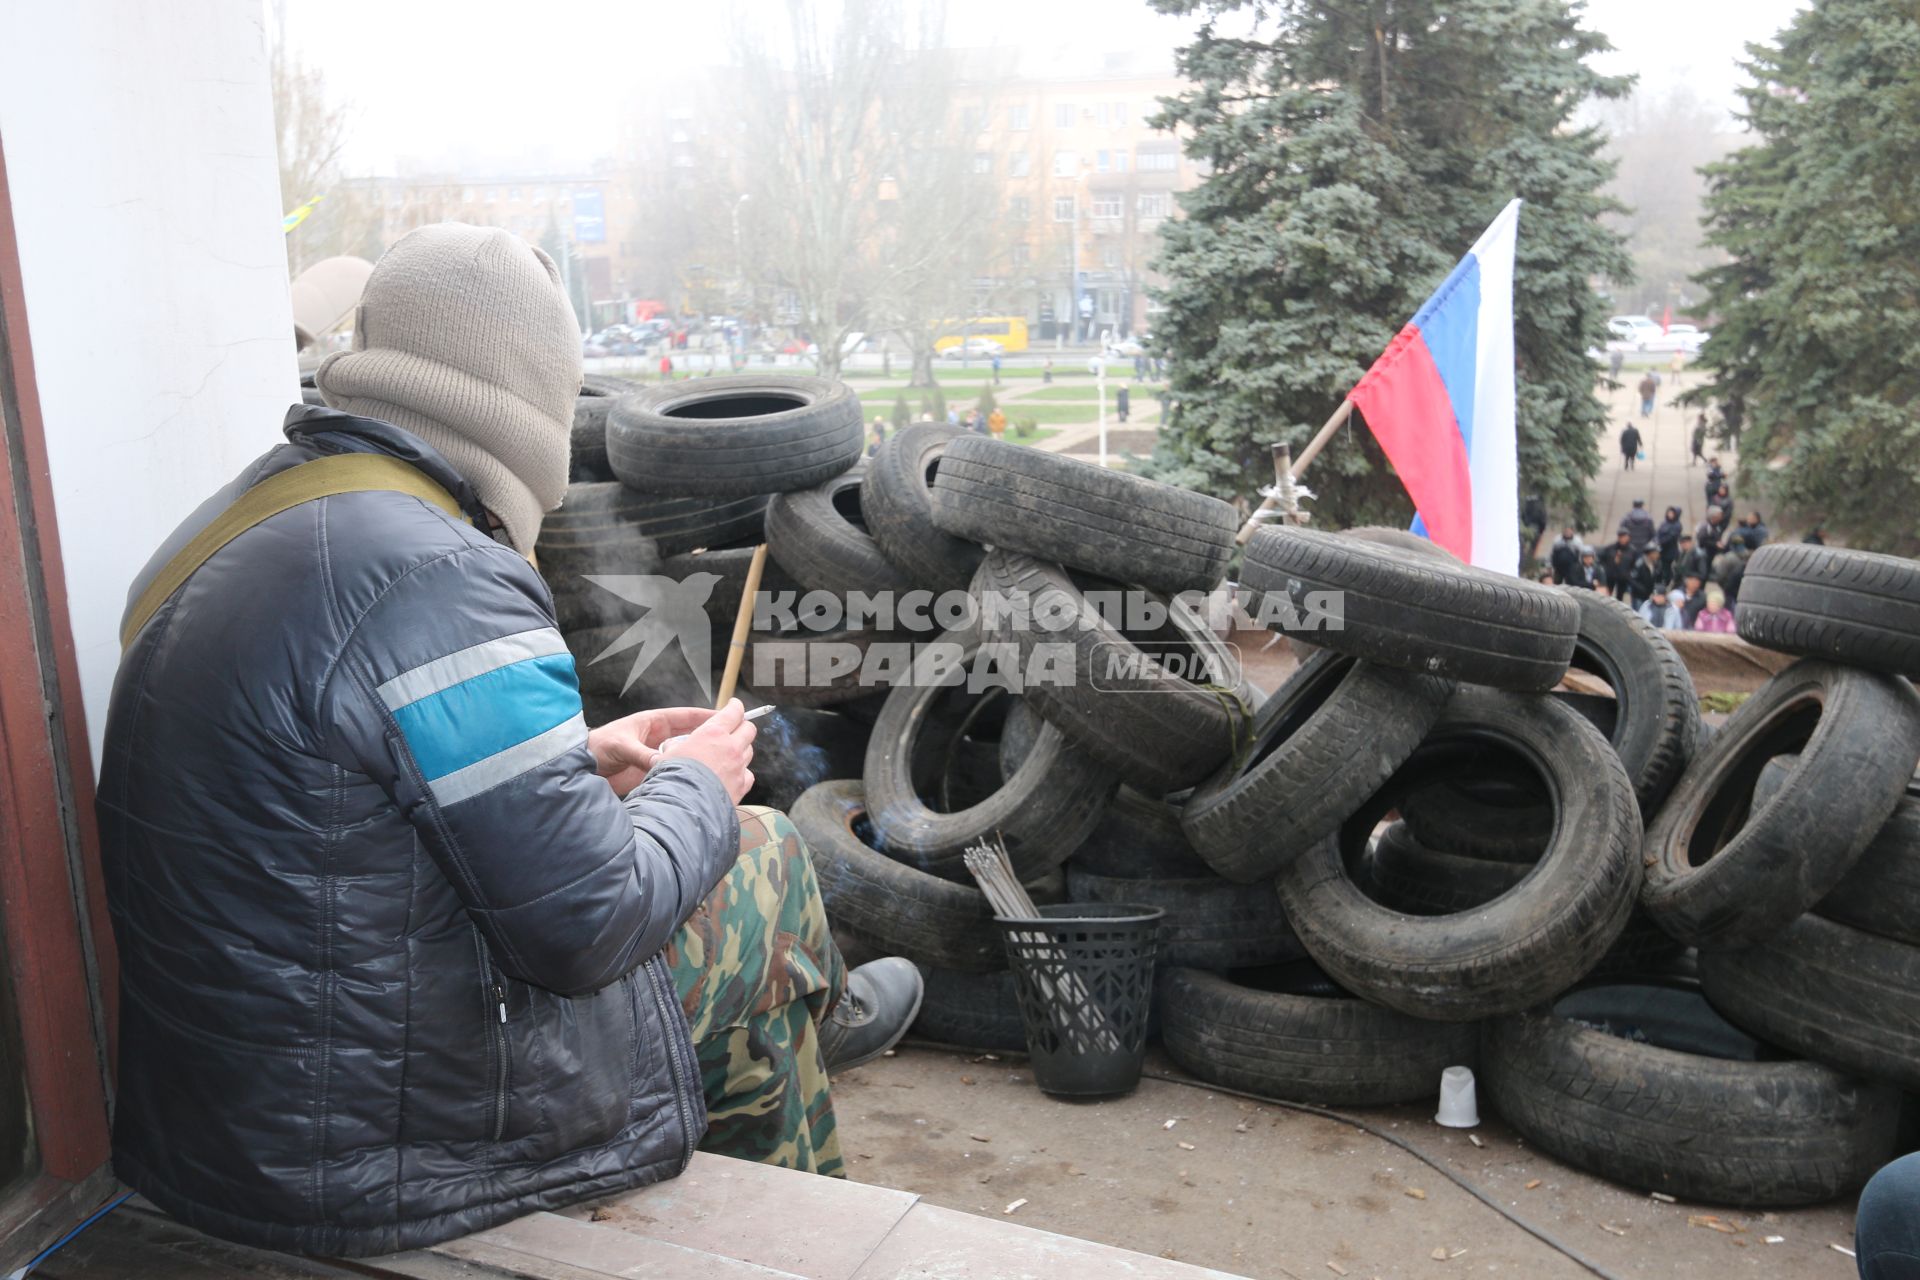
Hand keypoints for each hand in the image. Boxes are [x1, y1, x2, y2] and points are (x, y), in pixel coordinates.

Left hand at [588, 706, 720, 797]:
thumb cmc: (597, 747)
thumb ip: (641, 754)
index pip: (686, 716)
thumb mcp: (621, 746)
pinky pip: (675, 771)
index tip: (726, 716)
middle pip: (691, 735)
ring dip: (700, 757)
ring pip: (686, 754)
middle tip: (732, 739)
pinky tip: (701, 780)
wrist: (581, 767)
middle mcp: (658, 738)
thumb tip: (662, 764)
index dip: (706, 716)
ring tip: (722, 761)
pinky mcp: (652, 772)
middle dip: (710, 736)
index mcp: (653, 723)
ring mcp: (657, 755)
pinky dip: (687, 774)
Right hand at [660, 699, 755, 802]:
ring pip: (749, 751)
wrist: (684, 807)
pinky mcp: (742, 785)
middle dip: (743, 726)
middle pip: (749, 729)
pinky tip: (731, 776)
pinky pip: (748, 774)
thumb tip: (676, 747)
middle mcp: (730, 747)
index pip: (733, 712)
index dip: (735, 706)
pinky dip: (742, 773)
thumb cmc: (672, 778)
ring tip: (727, 755)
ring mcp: (739, 767)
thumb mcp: (667, 754)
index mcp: (713, 733)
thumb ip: (678, 745)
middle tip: (734, 729)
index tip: (734, 705)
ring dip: (741, 750)